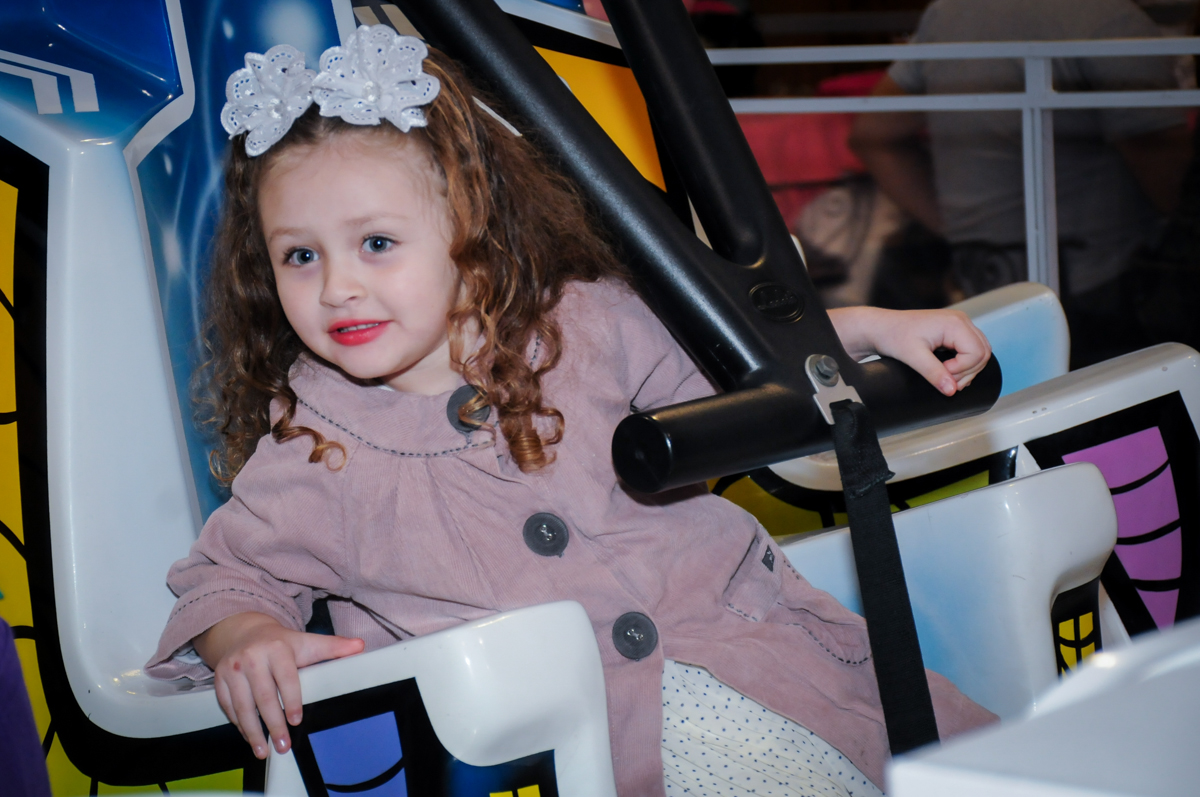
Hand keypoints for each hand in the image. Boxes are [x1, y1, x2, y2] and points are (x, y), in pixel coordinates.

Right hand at [194, 612, 364, 758]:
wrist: (245, 632)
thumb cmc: (280, 643)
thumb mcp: (307, 642)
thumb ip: (333, 646)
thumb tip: (359, 646)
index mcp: (277, 648)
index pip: (286, 678)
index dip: (292, 700)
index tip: (297, 720)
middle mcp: (252, 658)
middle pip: (264, 697)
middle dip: (273, 724)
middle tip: (283, 745)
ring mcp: (233, 669)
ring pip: (242, 706)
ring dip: (253, 731)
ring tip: (264, 750)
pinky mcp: (219, 680)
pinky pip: (228, 707)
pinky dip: (240, 724)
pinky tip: (250, 736)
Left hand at [829, 306, 991, 395]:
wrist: (881, 328)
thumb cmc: (893, 335)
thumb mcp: (913, 356)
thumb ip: (934, 373)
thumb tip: (952, 391)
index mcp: (954, 323)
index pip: (977, 353)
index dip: (962, 370)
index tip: (943, 374)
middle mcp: (961, 321)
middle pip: (983, 353)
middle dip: (967, 372)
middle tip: (945, 381)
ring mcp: (959, 325)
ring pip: (980, 352)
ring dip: (967, 370)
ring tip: (946, 377)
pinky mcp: (954, 331)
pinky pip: (971, 350)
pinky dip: (964, 364)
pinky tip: (948, 371)